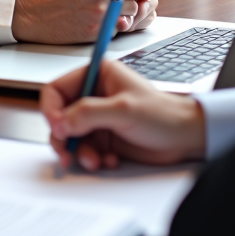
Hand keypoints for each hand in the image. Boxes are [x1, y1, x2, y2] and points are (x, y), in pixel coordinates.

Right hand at [41, 58, 205, 170]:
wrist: (183, 137)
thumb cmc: (162, 114)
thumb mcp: (124, 110)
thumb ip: (90, 113)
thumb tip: (61, 122)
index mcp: (97, 74)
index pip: (57, 88)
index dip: (51, 109)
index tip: (57, 128)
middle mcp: (93, 94)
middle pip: (59, 116)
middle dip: (63, 137)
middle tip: (69, 153)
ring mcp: (97, 117)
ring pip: (69, 137)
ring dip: (78, 151)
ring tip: (95, 160)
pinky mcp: (102, 137)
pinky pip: (82, 150)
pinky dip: (91, 158)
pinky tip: (109, 160)